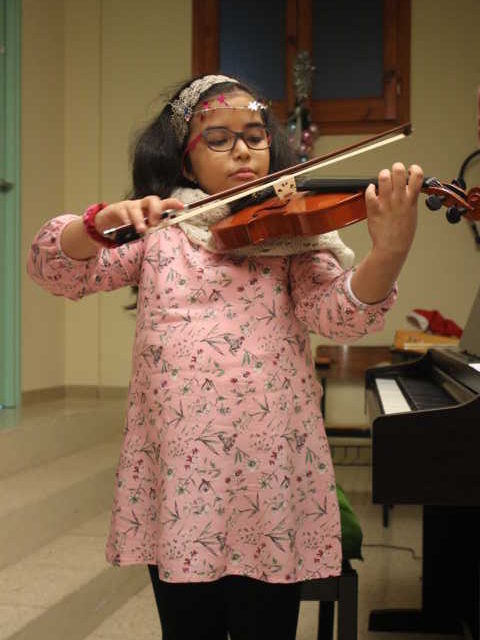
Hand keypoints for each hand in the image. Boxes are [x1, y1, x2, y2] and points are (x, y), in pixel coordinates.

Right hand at [94, 196, 184, 235]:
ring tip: (141, 230)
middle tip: (155, 223)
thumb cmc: (131, 223)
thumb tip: (159, 230)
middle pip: (152, 200)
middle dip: (155, 210)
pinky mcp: (117, 208)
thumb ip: (151, 227)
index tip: (182, 206)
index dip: (173, 203)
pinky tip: (126, 225)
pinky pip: (123, 212)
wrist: (110, 221)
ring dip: (139, 219)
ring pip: (136, 208)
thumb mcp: (143, 226)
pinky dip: (126, 219)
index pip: (164, 203)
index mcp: (151, 209)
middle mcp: (142, 204)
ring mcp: (130, 205)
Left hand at [350, 163, 423, 303]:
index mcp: (411, 200)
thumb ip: (410, 200)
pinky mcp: (374, 208)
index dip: (414, 169)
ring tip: (382, 180)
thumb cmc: (402, 234)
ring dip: (383, 175)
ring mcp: (386, 203)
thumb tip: (409, 190)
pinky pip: (370, 191)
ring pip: (384, 177)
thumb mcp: (412, 214)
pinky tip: (372, 191)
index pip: (417, 175)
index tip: (411, 170)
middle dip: (396, 168)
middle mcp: (399, 199)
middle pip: (399, 171)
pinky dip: (370, 188)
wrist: (392, 248)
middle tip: (394, 172)